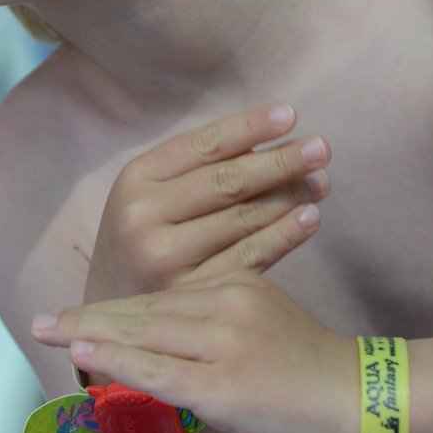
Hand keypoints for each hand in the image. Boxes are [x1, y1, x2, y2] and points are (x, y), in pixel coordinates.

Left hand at [33, 271, 360, 432]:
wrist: (368, 399)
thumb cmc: (319, 370)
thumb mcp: (271, 320)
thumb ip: (228, 317)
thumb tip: (181, 335)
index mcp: (237, 284)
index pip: (163, 294)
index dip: (115, 308)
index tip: (75, 315)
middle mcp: (226, 304)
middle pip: (144, 310)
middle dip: (88, 318)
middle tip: (43, 320)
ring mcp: (224, 344)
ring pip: (143, 336)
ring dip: (90, 337)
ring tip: (49, 334)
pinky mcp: (224, 386)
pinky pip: (157, 373)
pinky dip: (116, 365)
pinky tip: (84, 359)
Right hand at [84, 101, 330, 304]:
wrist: (110, 318)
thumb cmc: (143, 240)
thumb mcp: (150, 195)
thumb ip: (196, 168)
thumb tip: (270, 139)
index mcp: (136, 178)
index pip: (204, 145)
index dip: (250, 127)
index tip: (291, 114)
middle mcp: (145, 215)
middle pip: (227, 181)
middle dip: (280, 161)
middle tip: (322, 147)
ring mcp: (165, 258)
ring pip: (242, 218)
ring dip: (289, 196)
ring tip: (321, 182)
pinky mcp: (189, 294)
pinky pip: (248, 257)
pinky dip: (284, 235)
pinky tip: (310, 218)